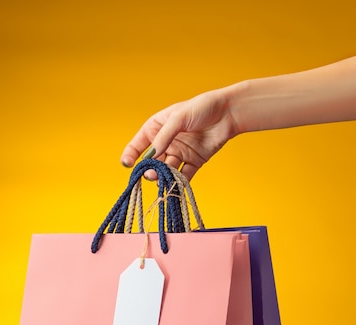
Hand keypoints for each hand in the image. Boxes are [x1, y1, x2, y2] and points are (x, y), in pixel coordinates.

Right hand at [120, 89, 237, 179]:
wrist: (228, 113)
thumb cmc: (202, 107)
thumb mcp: (179, 118)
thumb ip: (164, 137)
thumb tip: (151, 155)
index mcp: (158, 128)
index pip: (139, 143)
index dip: (131, 154)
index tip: (127, 165)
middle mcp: (167, 142)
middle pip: (153, 160)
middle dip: (149, 169)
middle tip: (150, 174)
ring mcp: (180, 153)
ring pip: (167, 169)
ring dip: (163, 176)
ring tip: (162, 179)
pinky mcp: (194, 161)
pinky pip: (184, 175)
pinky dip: (179, 182)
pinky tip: (175, 187)